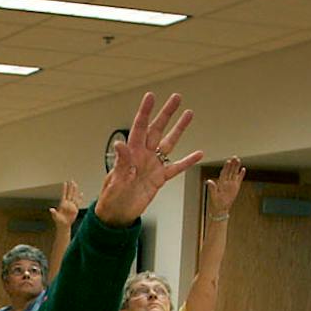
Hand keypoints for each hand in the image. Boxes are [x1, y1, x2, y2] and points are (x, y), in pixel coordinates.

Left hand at [48, 179, 80, 229]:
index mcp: (62, 204)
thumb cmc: (59, 220)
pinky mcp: (75, 209)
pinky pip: (78, 202)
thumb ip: (54, 213)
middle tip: (72, 181)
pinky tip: (81, 193)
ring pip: (74, 196)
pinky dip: (80, 198)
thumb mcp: (55, 217)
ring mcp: (72, 205)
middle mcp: (67, 203)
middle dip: (71, 187)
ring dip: (75, 191)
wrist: (64, 224)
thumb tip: (51, 209)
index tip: (65, 183)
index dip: (64, 189)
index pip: (64, 194)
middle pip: (70, 193)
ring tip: (76, 185)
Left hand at [95, 91, 202, 226]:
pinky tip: (198, 153)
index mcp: (131, 152)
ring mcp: (152, 165)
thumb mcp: (115, 179)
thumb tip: (119, 143)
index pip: (139, 127)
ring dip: (179, 129)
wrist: (118, 215)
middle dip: (167, 113)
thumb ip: (121, 162)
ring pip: (169, 143)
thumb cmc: (112, 197)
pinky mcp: (159, 179)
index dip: (145, 111)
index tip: (151, 96)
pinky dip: (187, 161)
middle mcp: (143, 155)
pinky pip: (176, 167)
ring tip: (189, 113)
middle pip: (157, 129)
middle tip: (177, 97)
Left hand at [205, 158, 245, 220]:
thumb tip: (208, 181)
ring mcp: (231, 184)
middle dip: (232, 164)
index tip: (228, 161)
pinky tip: (243, 169)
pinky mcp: (235, 187)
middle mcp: (226, 181)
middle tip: (235, 157)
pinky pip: (239, 179)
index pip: (224, 173)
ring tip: (239, 160)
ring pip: (234, 173)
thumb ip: (212, 188)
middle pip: (230, 171)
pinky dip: (241, 174)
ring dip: (236, 167)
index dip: (226, 167)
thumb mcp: (213, 195)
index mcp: (220, 182)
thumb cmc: (216, 203)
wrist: (221, 208)